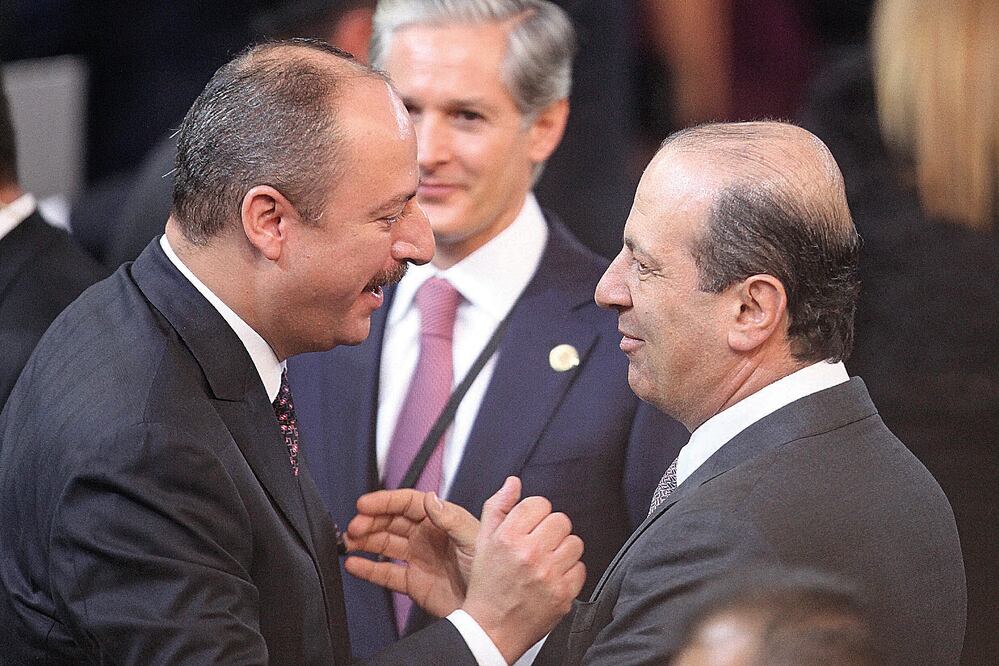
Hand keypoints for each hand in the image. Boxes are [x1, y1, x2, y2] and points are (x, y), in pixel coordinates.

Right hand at [344, 486, 479, 616]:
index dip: (385, 501)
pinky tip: (354, 564)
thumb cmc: (492, 569)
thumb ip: (450, 518)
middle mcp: (427, 536)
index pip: (408, 503)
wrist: (491, 609)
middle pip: (391, 522)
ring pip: (384, 544)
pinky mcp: (413, 582)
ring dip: (365, 541)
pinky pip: (386, 573)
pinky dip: (368, 569)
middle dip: (370, 521)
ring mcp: (418, 558)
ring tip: (348, 542)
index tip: (364, 504)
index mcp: (442, 520)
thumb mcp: (474, 538)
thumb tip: (429, 498)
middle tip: (354, 527)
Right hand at [461, 478, 585, 662]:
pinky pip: (581, 568)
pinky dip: (570, 573)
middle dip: (551, 530)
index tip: (531, 526)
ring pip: (575, 542)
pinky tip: (553, 579)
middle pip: (561, 520)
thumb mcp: (484, 542)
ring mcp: (548, 574)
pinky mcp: (563, 593)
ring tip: (547, 562)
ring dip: (563, 550)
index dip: (536, 513)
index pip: (539, 503)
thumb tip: (513, 482)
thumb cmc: (487, 585)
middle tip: (540, 545)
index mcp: (508, 537)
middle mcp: (529, 553)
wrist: (491, 629)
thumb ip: (497, 507)